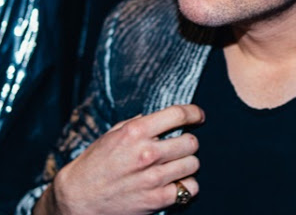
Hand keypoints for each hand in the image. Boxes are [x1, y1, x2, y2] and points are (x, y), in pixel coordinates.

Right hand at [36, 104, 203, 214]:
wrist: (77, 201)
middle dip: (188, 141)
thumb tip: (160, 117)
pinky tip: (176, 181)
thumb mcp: (113, 134)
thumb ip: (138, 122)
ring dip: (188, 163)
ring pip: (193, 164)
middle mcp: (148, 153)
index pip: (178, 114)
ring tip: (176, 164)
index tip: (198, 116)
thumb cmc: (95, 164)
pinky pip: (189, 188)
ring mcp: (153, 178)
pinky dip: (186, 185)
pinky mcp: (156, 200)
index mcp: (136, 132)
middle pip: (191, 141)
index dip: (193, 113)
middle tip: (180, 145)